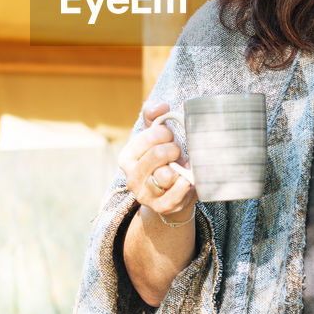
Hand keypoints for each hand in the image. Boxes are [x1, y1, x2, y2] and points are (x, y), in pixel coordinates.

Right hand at [117, 100, 196, 224]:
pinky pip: (175, 195)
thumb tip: (162, 106)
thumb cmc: (163, 158)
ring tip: (181, 166)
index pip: (147, 138)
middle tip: (177, 151)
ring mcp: (145, 194)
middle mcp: (131, 177)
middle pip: (157, 155)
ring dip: (179, 167)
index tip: (170, 136)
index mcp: (127, 157)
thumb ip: (154, 115)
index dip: (164, 133)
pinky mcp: (160, 207)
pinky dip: (185, 185)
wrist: (172, 191)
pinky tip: (187, 179)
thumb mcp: (156, 136)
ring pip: (165, 176)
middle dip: (173, 149)